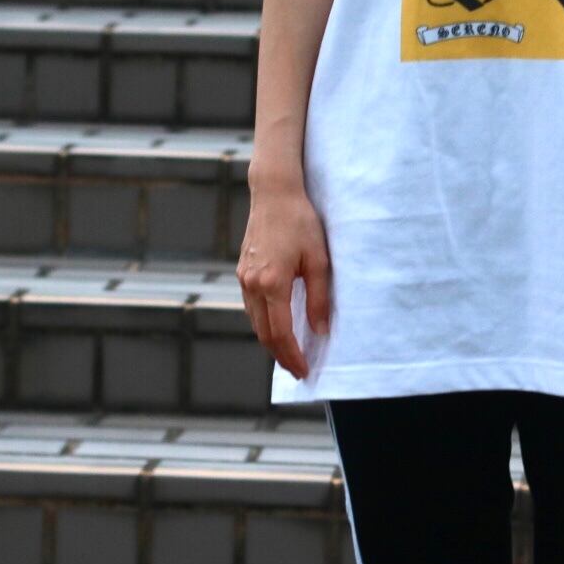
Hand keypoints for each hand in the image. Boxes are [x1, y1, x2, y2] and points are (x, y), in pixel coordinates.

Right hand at [237, 176, 332, 380]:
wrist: (274, 193)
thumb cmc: (301, 222)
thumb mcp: (319, 260)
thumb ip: (319, 298)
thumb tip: (320, 330)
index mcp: (272, 283)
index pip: (280, 333)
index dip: (292, 355)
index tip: (304, 370)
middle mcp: (252, 284)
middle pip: (264, 334)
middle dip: (281, 356)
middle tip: (298, 370)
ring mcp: (244, 278)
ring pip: (255, 321)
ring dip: (271, 341)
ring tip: (289, 354)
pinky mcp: (242, 271)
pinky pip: (251, 307)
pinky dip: (263, 323)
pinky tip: (277, 326)